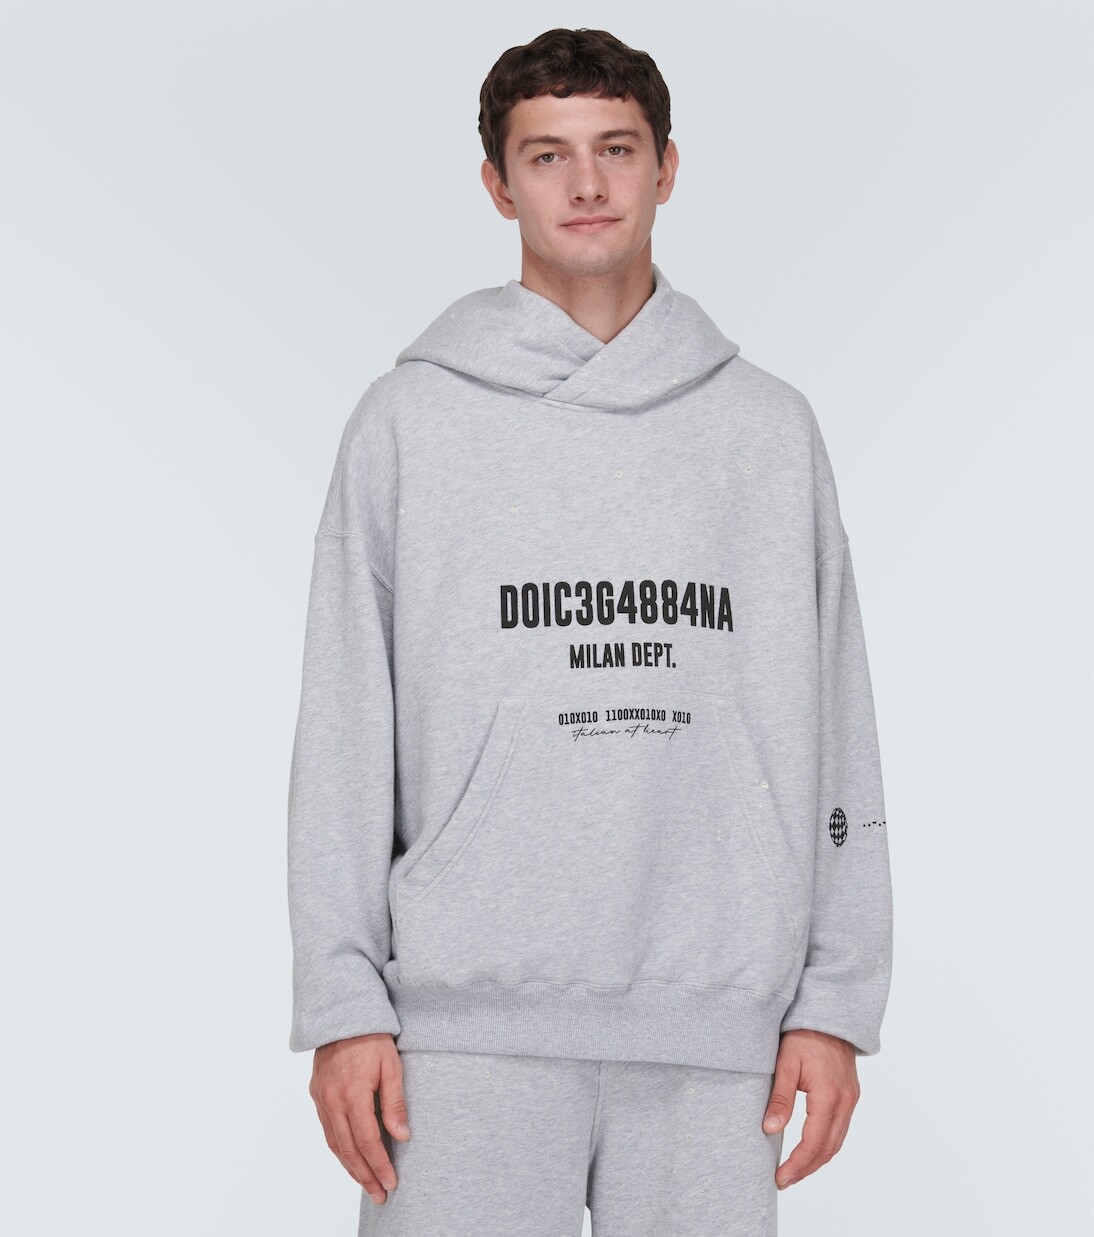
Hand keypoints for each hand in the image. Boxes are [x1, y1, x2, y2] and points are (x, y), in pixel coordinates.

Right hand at [309, 1033, 410, 1206]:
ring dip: (350, 1167)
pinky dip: (339, 1149)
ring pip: (335, 1144)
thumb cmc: (372, 1038)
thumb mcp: (392, 1066)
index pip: (368, 1141)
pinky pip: (327, 1130)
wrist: (343, 1014)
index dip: (380, 1165)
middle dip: (365, 1176)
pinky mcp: (317, 1095)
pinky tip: (349, 1158)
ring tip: (366, 1184)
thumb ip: (395, 1103)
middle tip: (380, 1194)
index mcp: (353, 1094)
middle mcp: (332, 1101)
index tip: (391, 1182)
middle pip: (349, 1150)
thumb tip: (402, 1137)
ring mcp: (321, 1099)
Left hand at [761, 1029, 859, 1189]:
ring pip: (837, 1141)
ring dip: (817, 1160)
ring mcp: (851, 1099)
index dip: (798, 1164)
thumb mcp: (786, 1063)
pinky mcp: (850, 1095)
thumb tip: (770, 1129)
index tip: (781, 1177)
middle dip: (806, 1168)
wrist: (828, 1013)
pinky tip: (811, 1149)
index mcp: (829, 1095)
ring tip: (795, 1171)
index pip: (814, 1142)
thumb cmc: (804, 1033)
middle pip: (828, 1148)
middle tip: (784, 1180)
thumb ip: (780, 1098)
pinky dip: (826, 1145)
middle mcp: (845, 1101)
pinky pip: (840, 1129)